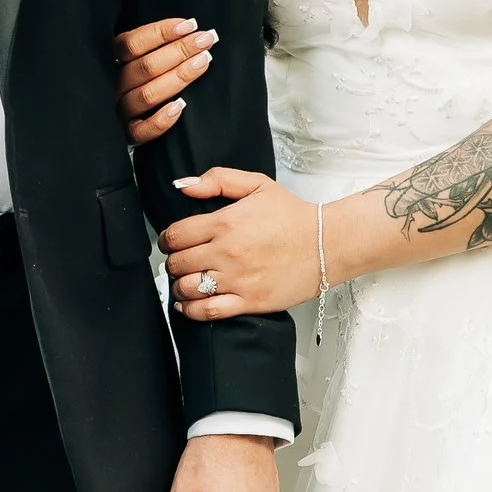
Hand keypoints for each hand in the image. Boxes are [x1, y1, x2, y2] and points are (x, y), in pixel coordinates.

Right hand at [114, 13, 217, 146]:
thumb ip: (159, 45)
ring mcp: (120, 110)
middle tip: (205, 41)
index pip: (132, 43)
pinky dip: (161, 120)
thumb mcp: (143, 55)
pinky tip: (180, 106)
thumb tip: (194, 31)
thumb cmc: (144, 77)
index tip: (191, 26)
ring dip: (178, 77)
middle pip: (146, 67)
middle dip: (180, 51)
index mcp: (114, 61)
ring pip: (147, 95)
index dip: (162, 33)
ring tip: (202, 63)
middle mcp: (114, 85)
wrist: (130, 116)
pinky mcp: (129, 134)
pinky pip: (142, 131)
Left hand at [158, 167, 322, 317]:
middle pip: (177, 262)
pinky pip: (207, 311)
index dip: (166, 239)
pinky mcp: (249, 302)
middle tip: (180, 260)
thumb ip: (217, 180)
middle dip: (173, 261)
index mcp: (225, 223)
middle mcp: (227, 253)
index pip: (175, 235)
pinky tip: (187, 304)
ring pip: (187, 288)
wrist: (326, 244)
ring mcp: (237, 280)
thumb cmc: (292, 216)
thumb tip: (182, 186)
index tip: (170, 241)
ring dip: (179, 285)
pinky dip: (190, 310)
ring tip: (184, 280)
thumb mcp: (257, 185)